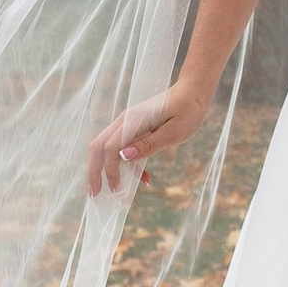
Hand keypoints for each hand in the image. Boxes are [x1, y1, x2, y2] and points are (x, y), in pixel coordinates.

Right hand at [85, 87, 201, 197]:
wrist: (192, 93)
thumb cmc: (187, 111)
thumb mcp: (173, 132)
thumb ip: (149, 144)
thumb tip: (123, 156)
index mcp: (134, 120)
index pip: (111, 147)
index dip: (110, 170)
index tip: (116, 190)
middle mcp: (125, 120)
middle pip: (99, 146)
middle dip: (95, 170)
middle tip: (95, 193)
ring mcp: (127, 123)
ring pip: (105, 147)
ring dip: (106, 168)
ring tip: (115, 189)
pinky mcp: (132, 127)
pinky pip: (119, 146)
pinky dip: (123, 163)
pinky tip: (143, 175)